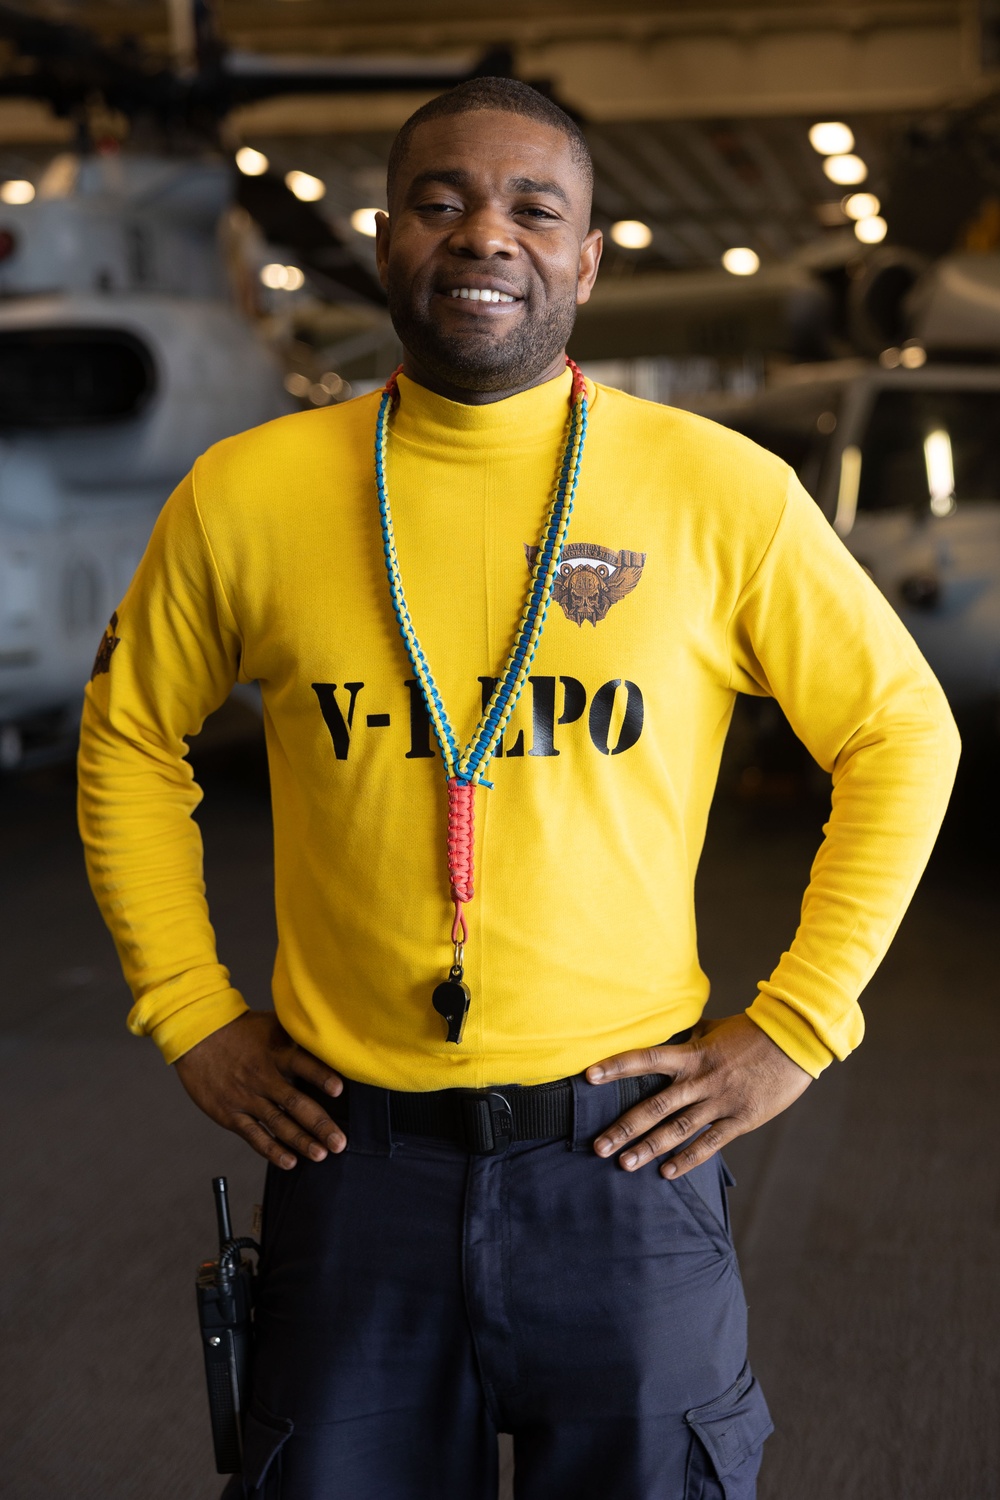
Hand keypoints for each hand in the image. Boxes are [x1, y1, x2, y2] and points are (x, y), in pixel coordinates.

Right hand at [174, 1010, 345, 1169]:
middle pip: (295, 1103)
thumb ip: (299, 1035)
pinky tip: (289, 1162)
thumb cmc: (241, 1029)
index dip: (320, 1076)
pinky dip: (272, 1150)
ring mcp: (247, 1097)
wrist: (198, 1036)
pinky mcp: (231, 1113)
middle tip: (339, 1142)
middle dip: (319, 1124)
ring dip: (301, 1141)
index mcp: (275, 1052)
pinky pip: (254, 1135)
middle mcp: (263, 1077)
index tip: (339, 1089)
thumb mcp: (272, 1024)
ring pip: (278, 1123)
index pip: (302, 1064)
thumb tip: (331, 1037)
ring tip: (321, 1154)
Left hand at [586, 1014, 811, 1178]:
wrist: (794, 1041)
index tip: (588, 1076)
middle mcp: (701, 1079)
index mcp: (692, 1054)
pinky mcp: (741, 1119)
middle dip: (625, 1127)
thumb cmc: (752, 1032)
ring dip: (649, 1148)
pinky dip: (687, 1159)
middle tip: (598, 1146)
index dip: (616, 1066)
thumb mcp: (714, 1029)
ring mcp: (720, 1101)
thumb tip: (668, 1036)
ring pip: (678, 1129)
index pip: (646, 1058)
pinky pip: (710, 1143)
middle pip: (656, 1106)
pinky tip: (666, 1172)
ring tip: (624, 1165)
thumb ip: (689, 1038)